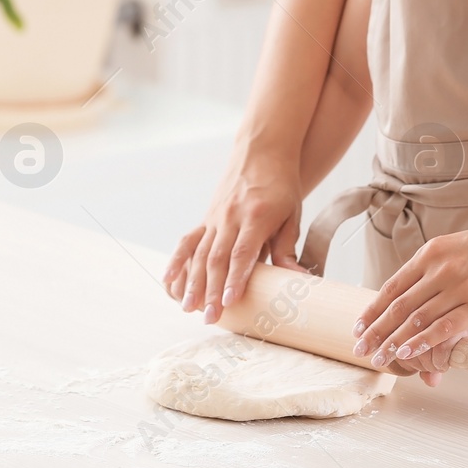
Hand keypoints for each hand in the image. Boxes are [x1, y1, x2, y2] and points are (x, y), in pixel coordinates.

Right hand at [162, 151, 304, 323]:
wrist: (263, 151)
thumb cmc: (282, 184)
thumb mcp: (292, 214)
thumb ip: (288, 248)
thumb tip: (299, 279)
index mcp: (255, 216)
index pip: (242, 252)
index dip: (235, 278)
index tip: (228, 300)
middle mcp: (230, 217)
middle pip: (217, 258)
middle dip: (211, 290)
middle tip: (209, 317)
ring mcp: (215, 217)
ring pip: (199, 253)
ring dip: (192, 282)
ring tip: (187, 307)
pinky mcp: (207, 218)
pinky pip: (188, 241)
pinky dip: (176, 261)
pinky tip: (168, 281)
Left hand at [350, 212, 467, 370]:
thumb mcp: (464, 258)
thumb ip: (444, 290)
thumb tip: (426, 323)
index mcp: (433, 253)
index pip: (393, 286)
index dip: (373, 309)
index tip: (358, 327)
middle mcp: (441, 267)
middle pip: (399, 305)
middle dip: (376, 331)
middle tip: (360, 349)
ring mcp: (461, 285)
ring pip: (417, 318)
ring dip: (394, 342)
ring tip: (379, 358)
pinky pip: (444, 327)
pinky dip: (422, 342)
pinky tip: (407, 353)